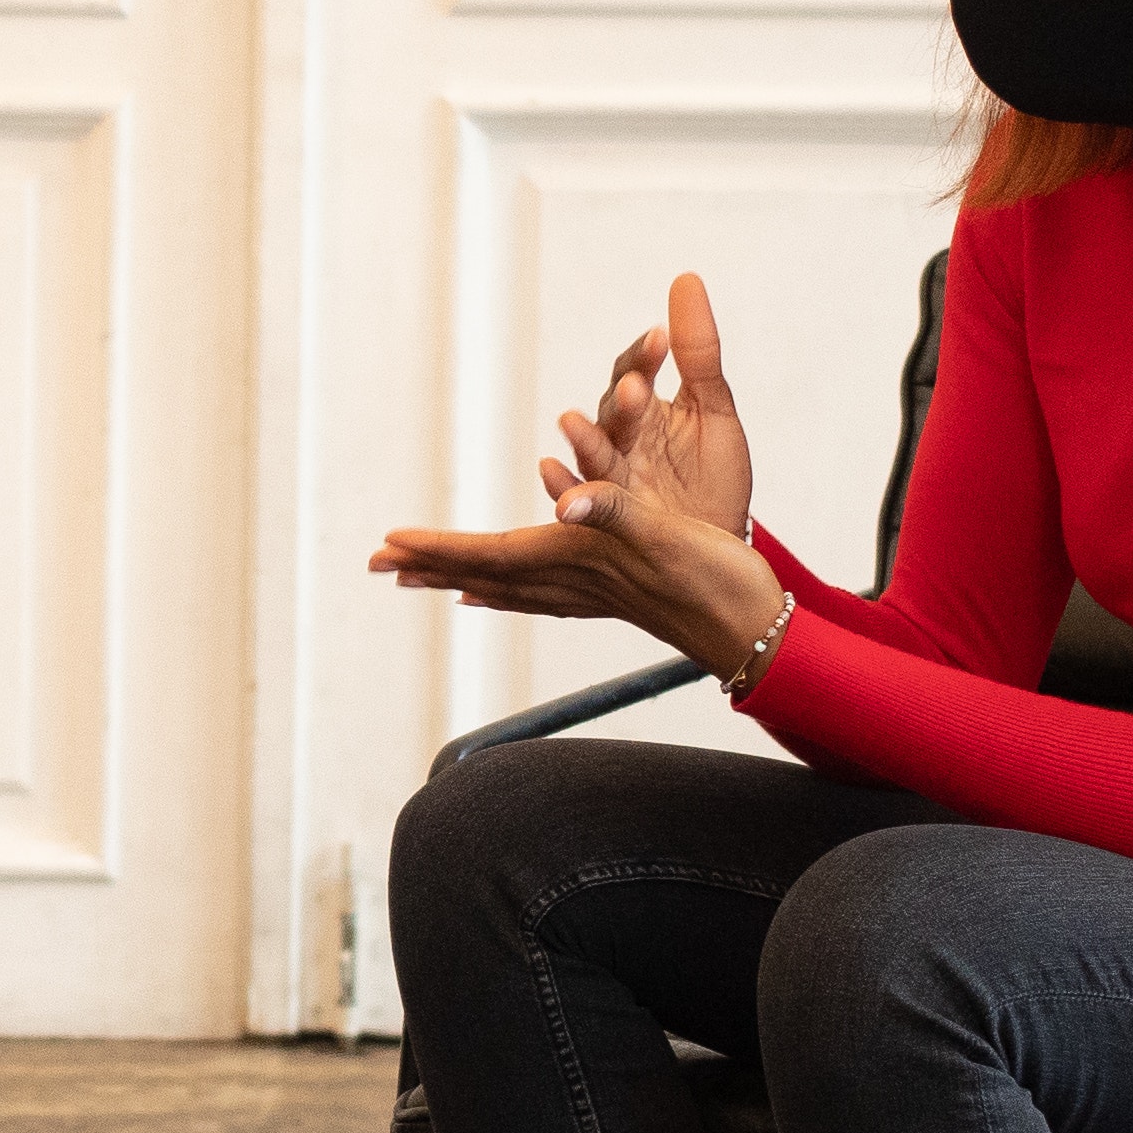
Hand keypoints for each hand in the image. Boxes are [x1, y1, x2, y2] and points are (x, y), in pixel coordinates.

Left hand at [366, 471, 790, 684]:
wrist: (756, 630)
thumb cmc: (718, 580)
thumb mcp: (668, 535)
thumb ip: (616, 511)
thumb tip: (566, 502)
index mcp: (580, 558)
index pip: (492, 552)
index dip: (440, 547)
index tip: (390, 543)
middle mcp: (575, 580)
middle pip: (486, 572)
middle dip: (430, 563)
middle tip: (377, 562)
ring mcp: (592, 593)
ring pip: (508, 584)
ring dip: (459, 577)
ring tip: (416, 575)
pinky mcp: (612, 596)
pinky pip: (539, 594)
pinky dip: (506, 590)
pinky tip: (492, 595)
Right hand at [551, 272, 755, 538]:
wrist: (717, 545)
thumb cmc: (712, 479)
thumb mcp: (715, 411)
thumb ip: (698, 351)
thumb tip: (686, 278)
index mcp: (646, 410)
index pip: (635, 371)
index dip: (644, 357)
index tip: (660, 338)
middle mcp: (621, 441)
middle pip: (613, 412)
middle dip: (622, 401)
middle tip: (635, 387)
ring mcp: (612, 480)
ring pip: (593, 454)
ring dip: (584, 438)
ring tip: (574, 423)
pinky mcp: (609, 521)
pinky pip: (581, 503)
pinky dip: (565, 491)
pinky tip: (553, 476)